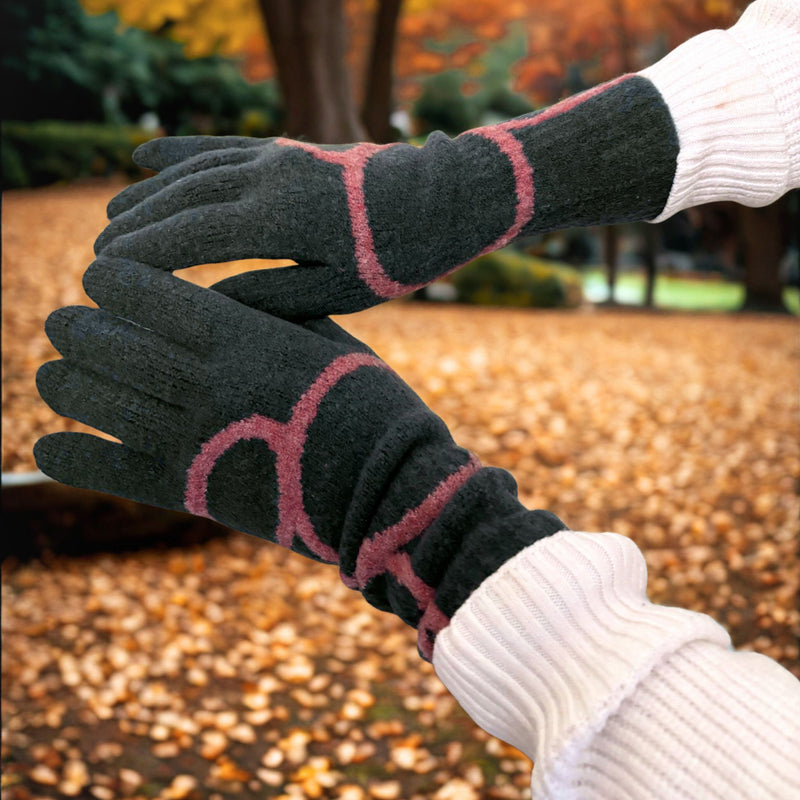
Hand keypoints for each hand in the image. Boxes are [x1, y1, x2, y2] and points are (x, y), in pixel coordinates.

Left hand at [34, 257, 564, 656]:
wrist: (386, 483)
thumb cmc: (363, 399)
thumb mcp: (323, 337)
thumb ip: (267, 313)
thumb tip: (219, 297)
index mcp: (237, 334)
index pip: (143, 292)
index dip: (111, 279)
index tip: (100, 276)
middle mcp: (202, 381)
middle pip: (105, 343)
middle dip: (75, 328)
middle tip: (65, 324)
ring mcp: (191, 437)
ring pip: (93, 400)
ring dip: (65, 383)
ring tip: (55, 373)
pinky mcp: (191, 489)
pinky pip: (108, 470)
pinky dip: (70, 456)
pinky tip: (50, 444)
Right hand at [94, 75, 678, 316]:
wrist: (447, 197)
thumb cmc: (399, 255)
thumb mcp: (338, 291)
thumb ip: (269, 296)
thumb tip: (207, 304)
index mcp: (276, 217)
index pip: (185, 237)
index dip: (139, 257)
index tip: (103, 279)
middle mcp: (265, 176)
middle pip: (178, 201)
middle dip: (133, 230)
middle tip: (97, 262)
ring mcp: (275, 155)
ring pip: (192, 172)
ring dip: (148, 195)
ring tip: (112, 217)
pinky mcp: (288, 148)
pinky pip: (220, 148)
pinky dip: (179, 153)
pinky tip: (146, 156)